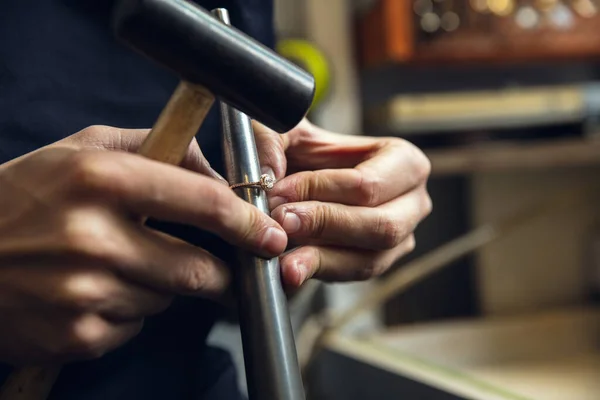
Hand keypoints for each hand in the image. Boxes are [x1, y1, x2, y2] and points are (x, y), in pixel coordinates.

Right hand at [0, 126, 286, 365]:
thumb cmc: (24, 196)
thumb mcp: (82, 150)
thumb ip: (155, 148)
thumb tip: (219, 174)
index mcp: (101, 179)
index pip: (203, 203)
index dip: (247, 223)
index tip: (270, 237)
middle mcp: (92, 237)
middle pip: (197, 270)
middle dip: (214, 272)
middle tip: (211, 265)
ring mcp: (82, 292)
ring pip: (166, 300)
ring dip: (158, 287)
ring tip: (116, 267)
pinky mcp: (74, 335)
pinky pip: (133, 327)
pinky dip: (126, 313)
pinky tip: (91, 293)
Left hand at [254, 119, 430, 288]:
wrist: (297, 174)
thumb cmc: (303, 149)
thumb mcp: (286, 132)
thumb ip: (273, 142)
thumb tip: (269, 176)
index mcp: (404, 161)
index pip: (367, 184)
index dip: (321, 190)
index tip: (279, 192)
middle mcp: (413, 202)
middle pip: (381, 226)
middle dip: (326, 225)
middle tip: (282, 222)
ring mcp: (400, 238)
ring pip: (369, 259)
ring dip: (321, 259)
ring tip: (284, 261)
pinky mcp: (376, 262)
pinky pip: (353, 275)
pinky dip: (320, 273)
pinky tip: (290, 271)